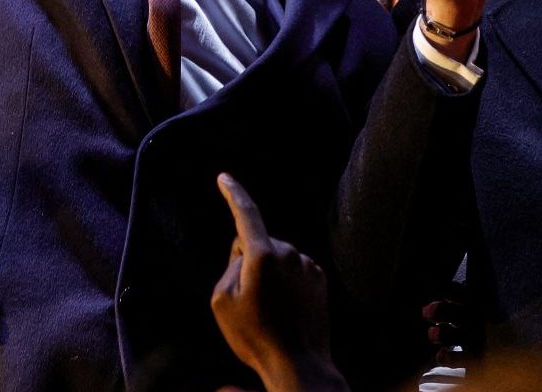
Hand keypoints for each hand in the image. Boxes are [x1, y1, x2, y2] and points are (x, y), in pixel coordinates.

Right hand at [210, 174, 345, 391]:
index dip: (233, 194)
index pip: (246, 214)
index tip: (224, 178)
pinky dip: (285, 283)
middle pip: (257, 244)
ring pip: (276, 258)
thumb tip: (245, 255)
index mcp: (263, 254)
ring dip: (268, 275)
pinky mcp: (319, 278)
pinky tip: (285, 309)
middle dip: (248, 262)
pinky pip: (293, 270)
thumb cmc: (255, 336)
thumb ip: (230, 267)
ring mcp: (307, 265)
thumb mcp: (221, 301)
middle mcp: (289, 252)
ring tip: (269, 311)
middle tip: (248, 301)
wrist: (298, 363)